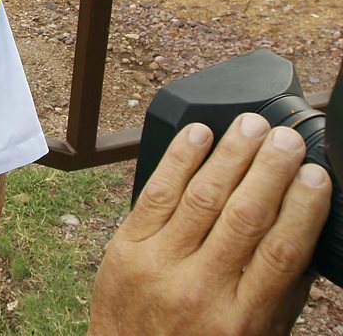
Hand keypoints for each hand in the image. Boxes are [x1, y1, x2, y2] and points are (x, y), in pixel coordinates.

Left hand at [88, 112, 331, 335]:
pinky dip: (178, 160)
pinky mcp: (125, 247)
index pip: (280, 251)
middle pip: (243, 216)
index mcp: (242, 318)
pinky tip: (198, 135)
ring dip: (229, 155)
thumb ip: (279, 293)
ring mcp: (158, 265)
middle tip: (286, 137)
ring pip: (201, 197)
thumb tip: (306, 234)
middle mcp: (200, 289)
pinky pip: (156, 194)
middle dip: (268, 169)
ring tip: (250, 126)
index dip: (302, 207)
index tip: (317, 175)